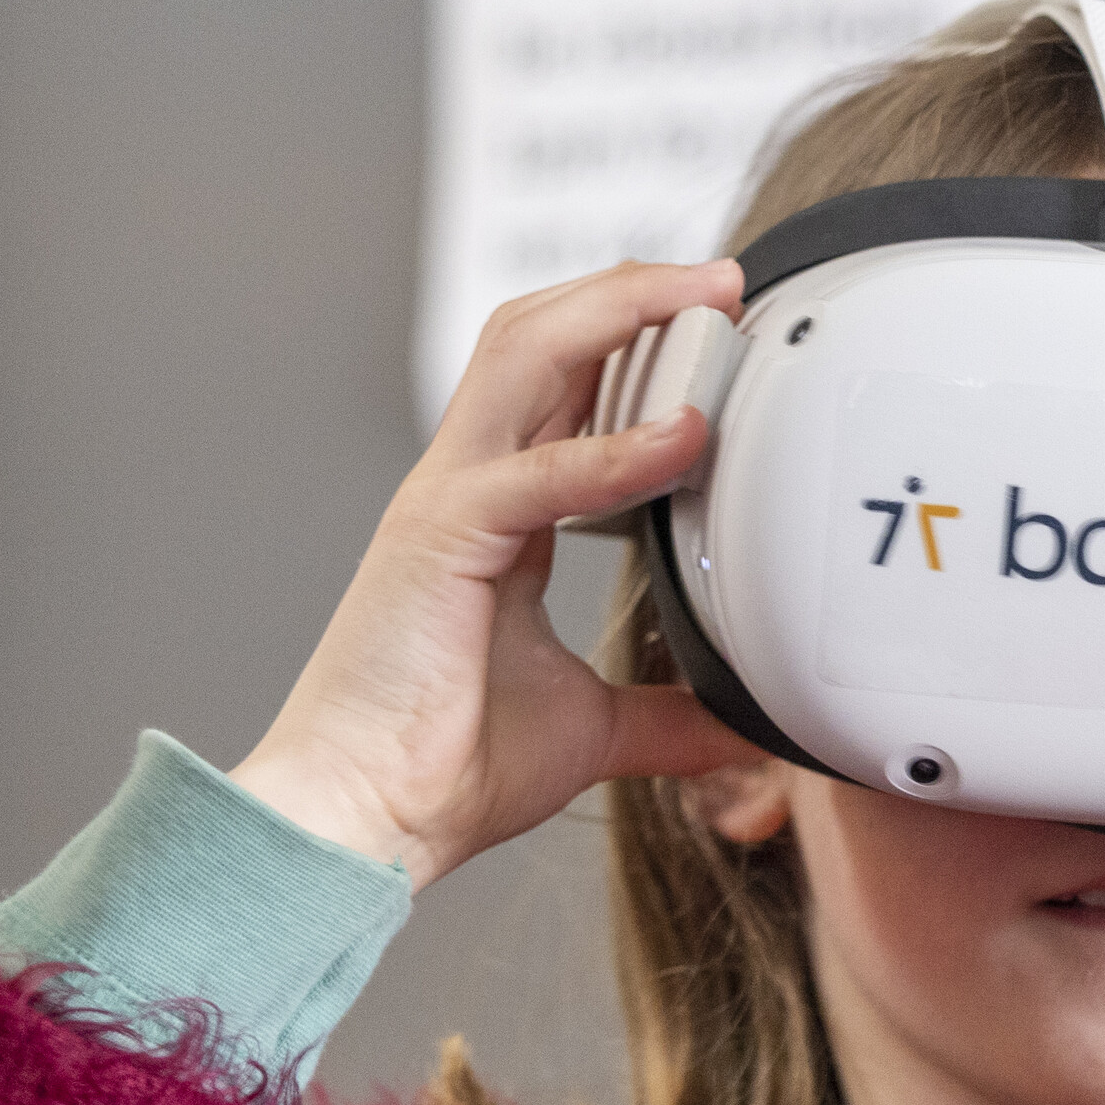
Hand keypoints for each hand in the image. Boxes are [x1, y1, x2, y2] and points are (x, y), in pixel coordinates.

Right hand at [232, 261, 763, 891]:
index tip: (721, 326)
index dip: (634, 338)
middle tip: (725, 279)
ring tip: (707, 298)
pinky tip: (690, 434)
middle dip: (631, 292)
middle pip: (538, 336)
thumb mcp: (592, 729)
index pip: (562, 387)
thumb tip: (741, 725)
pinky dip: (619, 447)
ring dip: (620, 314)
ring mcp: (445, 501)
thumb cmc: (445, 772)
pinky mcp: (440, 539)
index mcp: (494, 515)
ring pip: (525, 354)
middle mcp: (464, 486)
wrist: (362, 824)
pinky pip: (538, 470)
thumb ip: (666, 714)